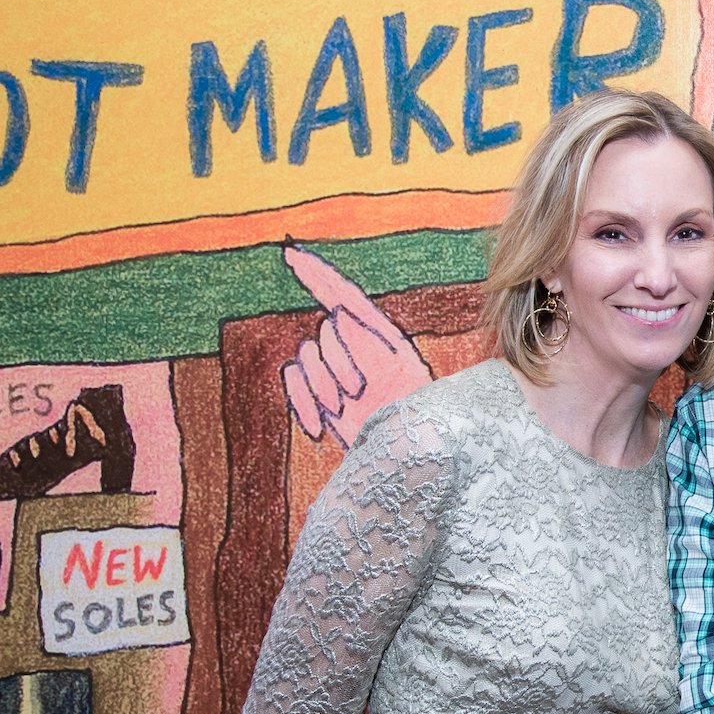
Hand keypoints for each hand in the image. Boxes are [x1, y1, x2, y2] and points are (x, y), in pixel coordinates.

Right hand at [280, 243, 433, 448]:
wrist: (412, 458)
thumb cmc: (421, 420)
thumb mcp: (407, 380)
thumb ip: (374, 344)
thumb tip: (339, 314)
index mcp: (383, 337)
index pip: (344, 296)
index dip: (318, 275)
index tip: (292, 255)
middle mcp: (355, 350)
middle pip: (325, 332)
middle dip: (336, 359)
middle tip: (358, 389)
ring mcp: (334, 373)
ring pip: (305, 357)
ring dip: (321, 385)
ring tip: (344, 408)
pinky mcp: (320, 397)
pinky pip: (292, 381)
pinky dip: (301, 402)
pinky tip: (319, 428)